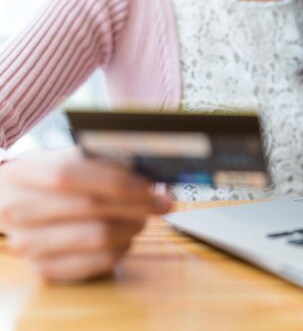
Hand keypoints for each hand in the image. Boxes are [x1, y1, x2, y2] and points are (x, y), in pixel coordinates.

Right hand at [0, 149, 171, 281]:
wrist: (13, 205)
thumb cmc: (50, 180)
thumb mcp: (67, 157)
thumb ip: (102, 158)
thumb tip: (144, 167)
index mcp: (22, 174)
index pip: (68, 175)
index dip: (114, 179)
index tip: (148, 184)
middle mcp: (18, 211)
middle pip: (90, 207)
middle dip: (137, 204)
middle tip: (161, 202)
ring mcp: (29, 244)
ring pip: (99, 237)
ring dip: (133, 225)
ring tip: (142, 216)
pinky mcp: (45, 270)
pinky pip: (99, 262)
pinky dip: (123, 247)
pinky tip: (126, 235)